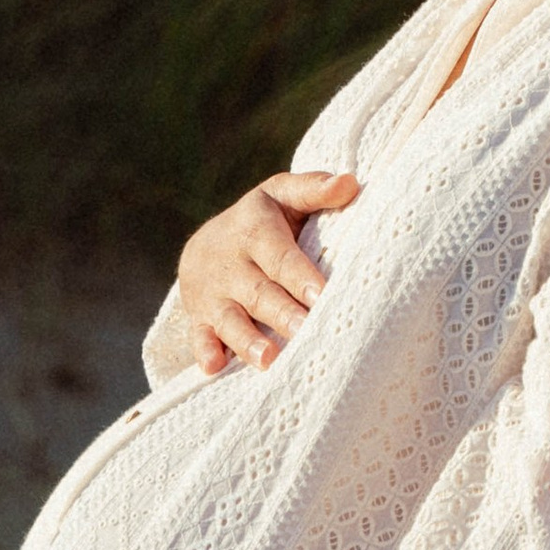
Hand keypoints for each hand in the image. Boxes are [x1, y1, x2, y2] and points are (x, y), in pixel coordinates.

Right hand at [177, 169, 360, 372]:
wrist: (208, 243)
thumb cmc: (262, 220)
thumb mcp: (282, 195)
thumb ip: (314, 189)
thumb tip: (350, 183)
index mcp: (254, 229)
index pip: (281, 256)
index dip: (301, 276)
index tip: (324, 295)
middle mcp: (230, 262)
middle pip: (258, 292)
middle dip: (282, 313)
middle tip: (306, 330)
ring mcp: (212, 292)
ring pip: (230, 318)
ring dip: (247, 339)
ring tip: (269, 359)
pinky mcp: (199, 316)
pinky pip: (199, 335)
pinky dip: (204, 351)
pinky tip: (215, 366)